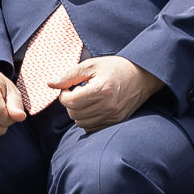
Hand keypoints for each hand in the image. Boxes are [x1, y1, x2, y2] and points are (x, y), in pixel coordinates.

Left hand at [48, 54, 162, 130]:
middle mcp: (108, 106)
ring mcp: (113, 116)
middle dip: (70, 103)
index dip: (64, 94)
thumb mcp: (92, 65)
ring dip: (77, 112)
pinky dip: (87, 120)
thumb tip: (50, 83)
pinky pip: (92, 128)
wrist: (143, 76)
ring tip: (85, 99)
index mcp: (101, 90)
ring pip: (81, 123)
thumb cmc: (116, 67)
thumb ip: (69, 75)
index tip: (69, 87)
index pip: (70, 101)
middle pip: (74, 113)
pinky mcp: (117, 121)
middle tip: (77, 91)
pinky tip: (92, 108)